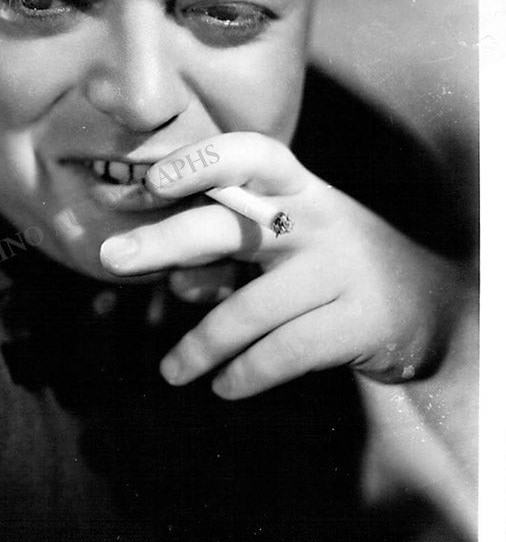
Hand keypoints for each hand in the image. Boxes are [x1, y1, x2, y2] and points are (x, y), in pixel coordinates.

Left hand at [100, 132, 472, 398]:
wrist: (429, 303)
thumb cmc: (329, 262)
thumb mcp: (288, 231)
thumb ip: (229, 234)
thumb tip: (148, 257)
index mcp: (295, 186)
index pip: (249, 153)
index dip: (200, 162)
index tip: (152, 181)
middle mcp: (316, 217)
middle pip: (232, 225)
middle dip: (167, 241)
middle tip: (112, 258)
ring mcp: (339, 268)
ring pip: (249, 309)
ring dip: (200, 345)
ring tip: (171, 373)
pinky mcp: (357, 321)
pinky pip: (284, 353)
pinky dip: (246, 374)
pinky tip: (223, 388)